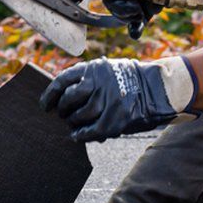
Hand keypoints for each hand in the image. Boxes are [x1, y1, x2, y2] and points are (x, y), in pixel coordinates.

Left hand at [39, 56, 197, 142]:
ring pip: (78, 117)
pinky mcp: (115, 119)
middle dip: (63, 110)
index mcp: (93, 68)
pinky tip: (78, 135)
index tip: (45, 105)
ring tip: (75, 124)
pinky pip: (90, 131)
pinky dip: (80, 135)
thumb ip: (85, 79)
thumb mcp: (106, 70)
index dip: (50, 95)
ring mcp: (107, 101)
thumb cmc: (128, 80)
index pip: (62, 81)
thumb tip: (61, 97)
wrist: (156, 89)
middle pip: (68, 100)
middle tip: (64, 115)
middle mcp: (98, 83)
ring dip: (73, 123)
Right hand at [76, 0, 202, 37]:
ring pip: (122, 13)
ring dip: (133, 16)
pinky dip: (136, 27)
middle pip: (109, 2)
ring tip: (149, 10)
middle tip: (138, 7)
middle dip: (121, 9)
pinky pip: (135, 21)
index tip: (65, 0)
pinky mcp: (147, 5)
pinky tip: (138, 31)